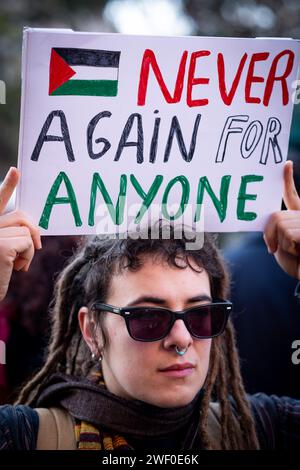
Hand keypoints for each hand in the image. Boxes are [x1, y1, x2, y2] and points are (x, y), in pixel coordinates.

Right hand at [0, 167, 41, 300]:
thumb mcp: (2, 251)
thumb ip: (10, 236)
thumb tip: (32, 232)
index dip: (7, 186)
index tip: (16, 171)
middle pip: (19, 216)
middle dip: (33, 230)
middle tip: (35, 247)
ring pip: (26, 230)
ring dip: (28, 249)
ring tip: (17, 265)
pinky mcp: (0, 244)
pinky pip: (27, 242)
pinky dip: (28, 256)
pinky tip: (17, 269)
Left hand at [264, 160, 299, 278]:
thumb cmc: (296, 264)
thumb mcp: (282, 244)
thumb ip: (279, 228)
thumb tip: (272, 219)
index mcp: (299, 216)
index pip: (292, 195)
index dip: (288, 180)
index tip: (286, 164)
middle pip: (276, 216)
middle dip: (270, 234)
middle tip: (273, 248)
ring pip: (281, 226)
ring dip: (282, 244)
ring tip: (296, 252)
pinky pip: (288, 234)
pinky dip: (288, 248)